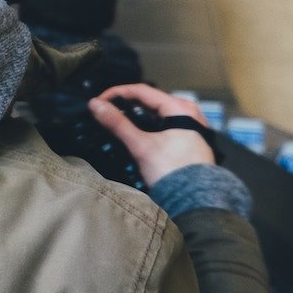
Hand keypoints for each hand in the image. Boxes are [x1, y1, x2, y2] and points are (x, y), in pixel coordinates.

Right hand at [89, 84, 214, 185]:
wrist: (197, 202)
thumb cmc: (172, 171)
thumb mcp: (141, 146)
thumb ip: (118, 124)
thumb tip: (95, 105)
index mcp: (180, 108)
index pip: (143, 90)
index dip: (117, 93)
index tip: (100, 101)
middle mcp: (189, 112)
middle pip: (151, 101)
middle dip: (127, 103)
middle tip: (108, 110)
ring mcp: (192, 125)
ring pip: (158, 113)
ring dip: (137, 115)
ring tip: (119, 120)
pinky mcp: (190, 138)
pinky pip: (166, 123)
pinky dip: (149, 125)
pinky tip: (139, 132)